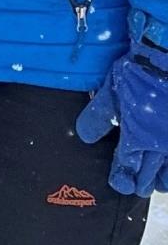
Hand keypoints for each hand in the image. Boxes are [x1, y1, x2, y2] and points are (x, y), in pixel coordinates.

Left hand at [76, 39, 167, 195]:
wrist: (164, 59)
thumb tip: (84, 137)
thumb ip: (98, 117)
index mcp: (136, 137)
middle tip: (134, 185)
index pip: (126, 168)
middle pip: (148, 177)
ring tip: (154, 182)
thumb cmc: (136, 73)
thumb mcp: (110, 92)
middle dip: (139, 183)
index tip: (117, 182)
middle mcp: (158, 146)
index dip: (121, 178)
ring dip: (159, 180)